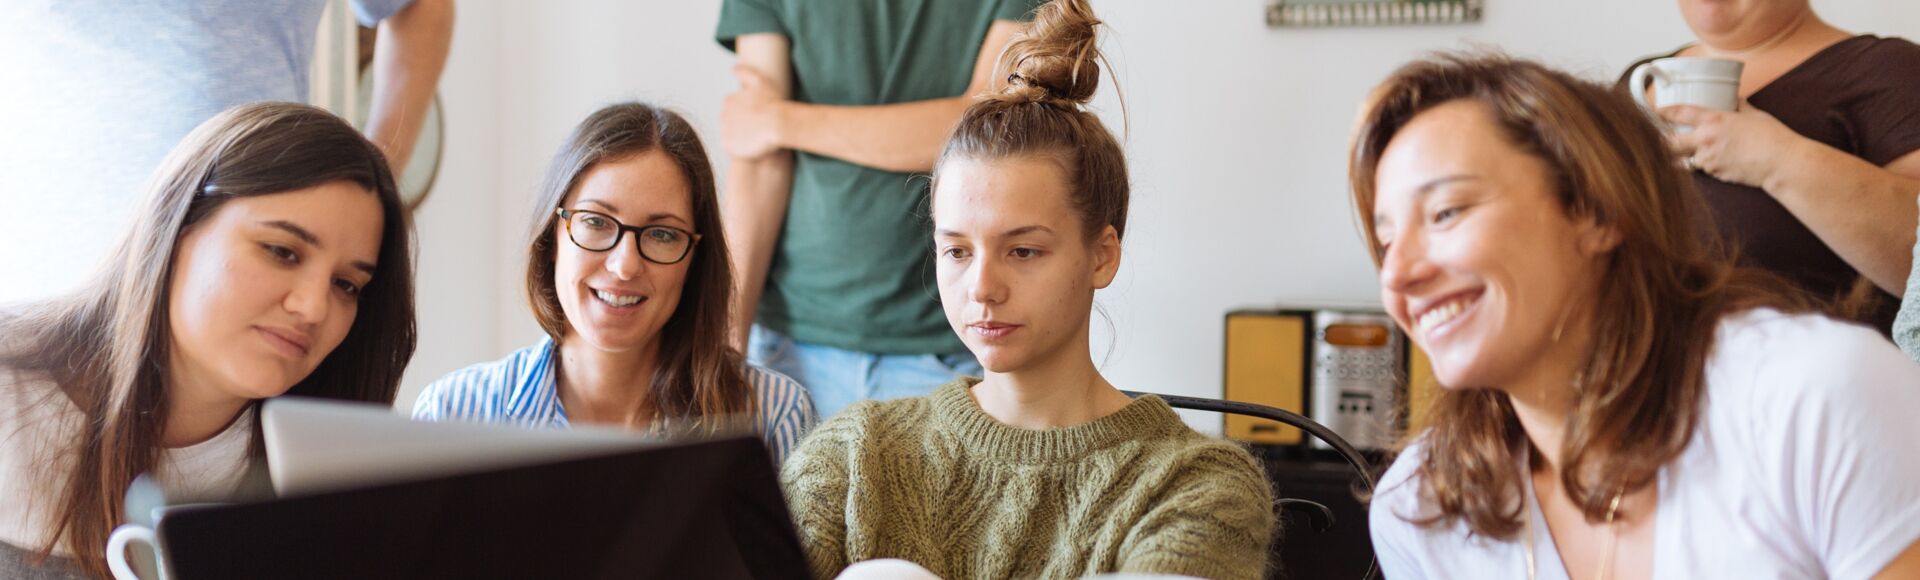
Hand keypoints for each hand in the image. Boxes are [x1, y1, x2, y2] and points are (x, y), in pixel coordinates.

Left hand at [721, 65, 786, 159]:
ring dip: (740, 135)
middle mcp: (723, 115)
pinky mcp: (728, 146)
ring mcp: (725, 131)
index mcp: (729, 101)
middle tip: (758, 126)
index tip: (758, 114)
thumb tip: (732, 68)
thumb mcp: (760, 81)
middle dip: (741, 123)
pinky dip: (739, 147)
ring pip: (731, 134)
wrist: (777, 124)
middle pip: (731, 121)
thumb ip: (744, 73)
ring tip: (756, 137)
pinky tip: (752, 145)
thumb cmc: (772, 102)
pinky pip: (731, 147)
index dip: (747, 111)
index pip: (733, 106)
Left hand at [1661, 104, 1807, 189]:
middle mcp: (1706, 140)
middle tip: (1655, 140)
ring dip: (1681, 157)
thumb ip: (1740, 107)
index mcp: (1714, 120)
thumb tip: (1735, 99)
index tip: (1653, 112)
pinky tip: (1711, 161)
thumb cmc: (1772, 136)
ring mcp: (1708, 159)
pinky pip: (1701, 170)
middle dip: (1659, 143)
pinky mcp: (1714, 174)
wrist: (1782, 163)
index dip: (1662, 112)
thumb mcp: (1755, 115)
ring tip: (1681, 153)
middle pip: (1668, 144)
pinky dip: (1701, 166)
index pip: (1679, 113)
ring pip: (1683, 160)